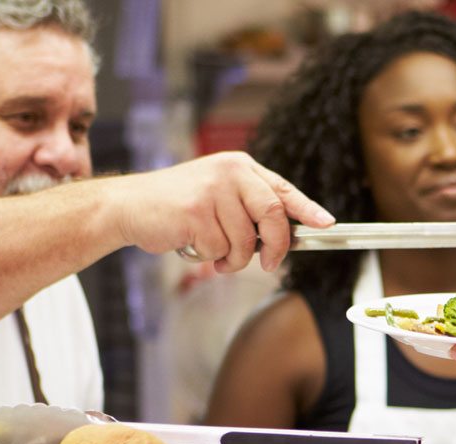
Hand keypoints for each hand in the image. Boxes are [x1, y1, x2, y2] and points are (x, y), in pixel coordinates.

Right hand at [101, 152, 335, 272]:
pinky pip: (218, 248)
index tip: (327, 223)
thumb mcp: (218, 196)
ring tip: (212, 251)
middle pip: (273, 214)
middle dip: (275, 246)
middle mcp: (230, 173)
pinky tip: (190, 244)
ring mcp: (212, 190)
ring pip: (245, 240)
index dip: (308, 209)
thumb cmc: (176, 207)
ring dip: (233, 258)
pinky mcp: (195, 211)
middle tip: (269, 262)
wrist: (128, 206)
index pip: (283, 189)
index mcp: (240, 167)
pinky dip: (208, 257)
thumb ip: (249, 208)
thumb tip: (285, 236)